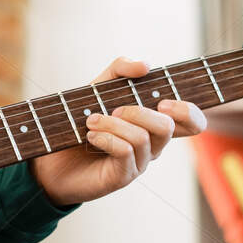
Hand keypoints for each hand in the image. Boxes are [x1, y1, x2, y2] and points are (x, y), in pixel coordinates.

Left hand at [28, 57, 207, 206]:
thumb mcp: (99, 88)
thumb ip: (121, 70)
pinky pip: (125, 152)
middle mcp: (152, 145)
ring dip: (113, 123)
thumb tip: (145, 66)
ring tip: (91, 122)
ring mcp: (139, 163)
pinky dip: (106, 138)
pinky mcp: (122, 176)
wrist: (51, 160)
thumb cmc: (80, 122)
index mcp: (153, 124)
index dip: (188, 111)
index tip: (162, 101)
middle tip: (113, 109)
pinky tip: (91, 137)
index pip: (192, 122)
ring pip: (142, 137)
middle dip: (139, 111)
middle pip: (169, 126)